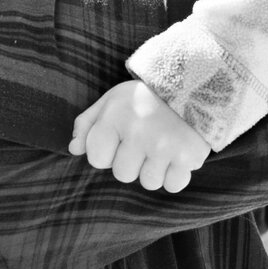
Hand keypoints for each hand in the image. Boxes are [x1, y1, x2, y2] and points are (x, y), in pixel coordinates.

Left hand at [70, 81, 213, 190]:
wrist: (194, 83)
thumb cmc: (145, 97)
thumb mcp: (112, 100)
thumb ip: (88, 124)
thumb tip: (74, 149)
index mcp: (115, 116)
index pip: (96, 158)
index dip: (107, 152)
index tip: (119, 138)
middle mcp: (138, 132)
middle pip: (123, 174)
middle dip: (132, 161)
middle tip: (145, 140)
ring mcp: (165, 146)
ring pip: (149, 182)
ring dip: (155, 169)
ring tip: (162, 146)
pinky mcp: (188, 156)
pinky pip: (173, 184)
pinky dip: (176, 174)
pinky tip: (177, 155)